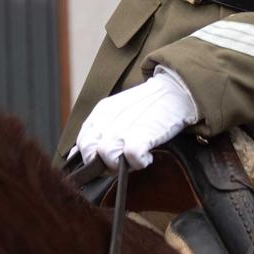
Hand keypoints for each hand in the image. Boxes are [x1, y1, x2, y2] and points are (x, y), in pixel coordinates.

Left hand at [71, 69, 198, 169]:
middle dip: (104, 164)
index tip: (104, 163)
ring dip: (121, 164)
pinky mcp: (144, 131)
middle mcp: (109, 117)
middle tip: (122, 162)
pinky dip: (139, 162)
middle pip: (91, 152)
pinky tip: (147, 157)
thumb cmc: (150, 105)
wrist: (177, 89)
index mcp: (102, 112)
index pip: (83, 142)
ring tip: (136, 159)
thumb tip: (76, 155)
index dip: (90, 158)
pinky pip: (132, 156)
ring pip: (107, 155)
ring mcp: (126, 124)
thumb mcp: (119, 112)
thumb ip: (100, 131)